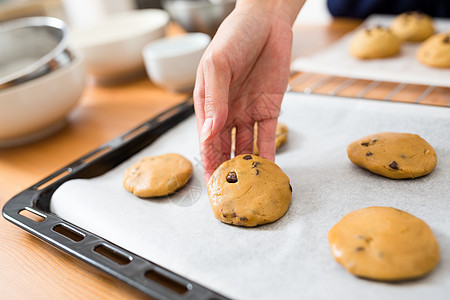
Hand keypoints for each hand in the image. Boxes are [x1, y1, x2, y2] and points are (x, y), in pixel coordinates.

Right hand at [194, 0, 303, 181]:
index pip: (206, 140)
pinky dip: (269, 153)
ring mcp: (248, 113)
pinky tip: (269, 171)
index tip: (212, 186)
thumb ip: (214, 99)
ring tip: (250, 189)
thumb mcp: (217, 65)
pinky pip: (269, 136)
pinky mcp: (270, 109)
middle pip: (225, 149)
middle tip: (230, 195)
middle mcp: (226, 113)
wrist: (267, 21)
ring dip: (248, 167)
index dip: (208, 163)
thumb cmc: (234, 37)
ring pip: (246, 146)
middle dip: (227, 171)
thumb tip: (209, 133)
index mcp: (207, 104)